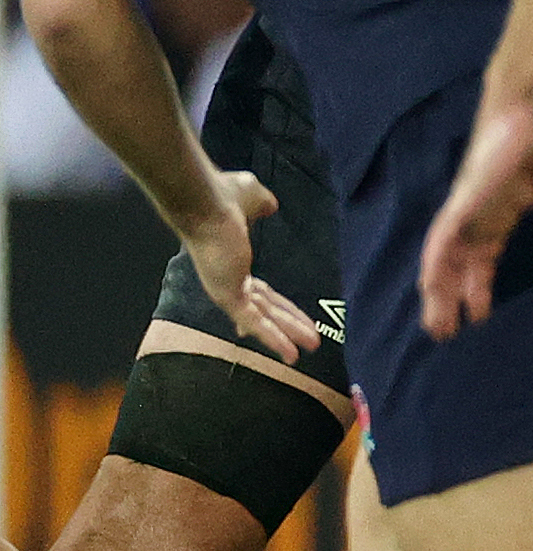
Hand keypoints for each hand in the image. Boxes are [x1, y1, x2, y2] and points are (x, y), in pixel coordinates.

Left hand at [179, 170, 314, 361]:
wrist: (204, 201)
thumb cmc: (223, 196)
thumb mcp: (252, 197)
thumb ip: (262, 204)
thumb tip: (271, 205)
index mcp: (233, 261)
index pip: (258, 290)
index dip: (276, 306)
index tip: (290, 320)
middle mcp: (229, 280)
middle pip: (266, 308)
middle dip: (289, 324)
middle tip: (311, 340)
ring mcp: (227, 289)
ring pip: (264, 319)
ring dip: (287, 336)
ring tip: (307, 352)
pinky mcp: (229, 295)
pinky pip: (256, 321)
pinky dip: (273, 339)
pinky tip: (291, 355)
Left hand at [418, 102, 532, 337]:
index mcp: (499, 214)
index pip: (481, 260)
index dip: (478, 287)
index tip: (478, 315)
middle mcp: (477, 217)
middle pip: (458, 267)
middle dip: (452, 300)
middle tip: (446, 333)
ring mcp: (466, 210)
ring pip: (444, 261)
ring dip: (439, 294)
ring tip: (438, 327)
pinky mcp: (462, 202)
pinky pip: (442, 240)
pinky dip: (435, 265)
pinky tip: (430, 288)